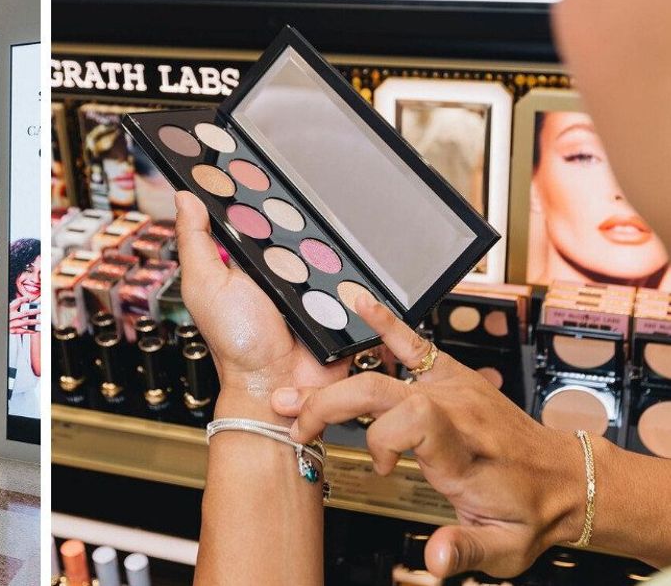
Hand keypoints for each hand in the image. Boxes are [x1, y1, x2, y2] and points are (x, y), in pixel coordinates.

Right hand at [8, 295, 38, 335]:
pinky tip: (35, 330)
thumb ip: (18, 302)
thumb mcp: (8, 307)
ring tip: (40, 321)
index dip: (24, 299)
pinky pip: (23, 331)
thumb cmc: (3, 316)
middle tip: (41, 311)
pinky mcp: (13, 331)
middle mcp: (11, 316)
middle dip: (34, 312)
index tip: (30, 299)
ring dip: (34, 321)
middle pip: (25, 312)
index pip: (18, 302)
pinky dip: (30, 331)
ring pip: (26, 322)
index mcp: (9, 309)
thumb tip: (28, 299)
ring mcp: (12, 324)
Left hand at [175, 192, 346, 418]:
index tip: (254, 164)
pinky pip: (348, 274)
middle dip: (295, 211)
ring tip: (323, 228)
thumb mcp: (205, 285)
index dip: (251, 192)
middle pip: (290, 226)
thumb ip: (195, 243)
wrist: (278, 387)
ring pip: (322, 245)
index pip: (248, 216)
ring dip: (323, 239)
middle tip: (298, 190)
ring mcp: (307, 284)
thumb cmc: (236, 343)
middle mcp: (275, 270)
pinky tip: (341, 258)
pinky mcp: (335, 299)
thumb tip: (183, 197)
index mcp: (242, 263)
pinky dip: (348, 267)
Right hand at [270, 290, 583, 577]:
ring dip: (333, 381)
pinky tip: (358, 304)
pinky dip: (384, 322)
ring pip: (382, 371)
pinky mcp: (452, 378)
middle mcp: (456, 412)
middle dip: (329, 405)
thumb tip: (434, 559)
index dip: (384, 439)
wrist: (568, 479)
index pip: (414, 420)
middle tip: (299, 430)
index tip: (384, 467)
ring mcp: (453, 389)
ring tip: (295, 394)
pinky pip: (415, 342)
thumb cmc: (532, 512)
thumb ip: (466, 550)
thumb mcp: (506, 548)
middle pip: (380, 389)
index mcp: (465, 451)